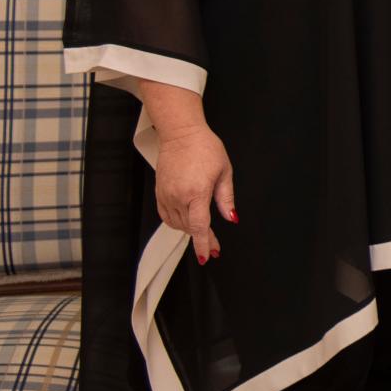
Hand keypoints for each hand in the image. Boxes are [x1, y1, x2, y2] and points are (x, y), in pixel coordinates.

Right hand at [154, 121, 234, 263]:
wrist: (181, 135)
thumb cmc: (205, 148)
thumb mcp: (224, 172)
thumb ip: (226, 198)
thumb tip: (231, 217)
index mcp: (197, 192)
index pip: (199, 226)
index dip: (204, 244)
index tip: (207, 256)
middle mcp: (178, 196)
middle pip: (189, 228)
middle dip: (202, 238)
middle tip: (214, 245)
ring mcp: (166, 195)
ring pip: (177, 224)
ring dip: (190, 231)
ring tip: (203, 233)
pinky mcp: (159, 193)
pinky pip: (166, 216)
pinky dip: (176, 223)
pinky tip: (186, 222)